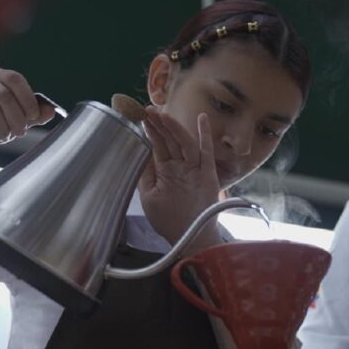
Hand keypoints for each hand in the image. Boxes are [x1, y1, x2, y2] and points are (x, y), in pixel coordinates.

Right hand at [0, 67, 54, 153]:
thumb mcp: (17, 118)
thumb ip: (34, 115)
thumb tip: (50, 111)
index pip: (15, 79)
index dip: (26, 98)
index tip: (33, 117)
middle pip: (4, 95)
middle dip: (16, 118)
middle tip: (20, 133)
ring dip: (1, 127)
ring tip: (4, 138)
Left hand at [138, 106, 221, 245]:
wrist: (189, 239)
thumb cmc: (169, 222)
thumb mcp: (149, 197)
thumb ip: (146, 175)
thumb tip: (140, 154)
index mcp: (166, 172)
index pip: (157, 146)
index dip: (150, 131)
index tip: (142, 116)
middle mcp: (180, 168)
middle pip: (169, 141)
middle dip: (159, 125)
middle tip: (147, 109)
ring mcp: (194, 170)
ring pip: (184, 143)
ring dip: (174, 128)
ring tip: (161, 113)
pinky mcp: (208, 175)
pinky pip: (206, 153)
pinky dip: (204, 136)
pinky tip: (201, 119)